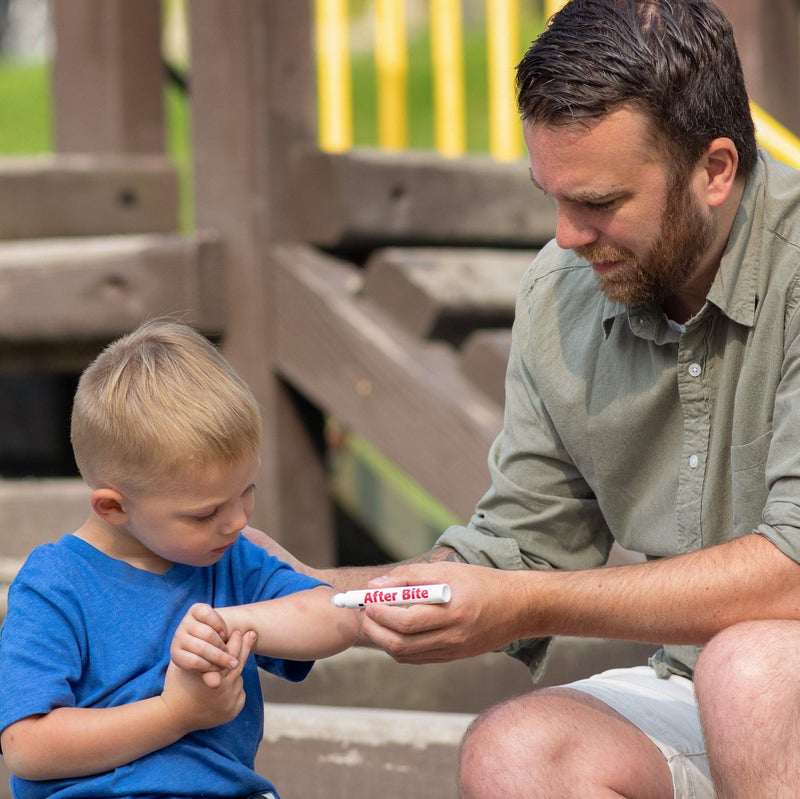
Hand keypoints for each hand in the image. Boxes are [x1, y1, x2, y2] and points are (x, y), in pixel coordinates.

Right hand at [162, 628, 256, 733]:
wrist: (173, 717)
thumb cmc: (177, 685)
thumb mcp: (184, 665)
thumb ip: (198, 650)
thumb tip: (212, 629)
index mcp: (212, 676)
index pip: (232, 654)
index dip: (236, 641)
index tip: (239, 630)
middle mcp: (223, 690)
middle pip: (239, 663)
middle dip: (244, 647)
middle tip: (250, 634)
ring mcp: (229, 702)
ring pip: (239, 678)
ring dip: (237, 668)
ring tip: (240, 653)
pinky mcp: (233, 711)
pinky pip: (239, 692)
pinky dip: (235, 685)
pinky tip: (231, 677)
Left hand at [171, 603, 239, 688]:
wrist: (207, 635)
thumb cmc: (207, 656)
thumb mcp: (208, 667)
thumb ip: (211, 675)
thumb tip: (216, 684)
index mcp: (177, 654)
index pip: (194, 662)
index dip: (212, 667)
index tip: (225, 670)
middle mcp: (177, 637)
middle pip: (202, 648)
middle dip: (221, 656)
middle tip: (233, 662)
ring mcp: (185, 622)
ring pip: (208, 634)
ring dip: (222, 643)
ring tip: (227, 648)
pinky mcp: (195, 609)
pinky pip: (210, 616)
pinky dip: (220, 625)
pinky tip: (223, 633)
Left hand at [360, 562, 526, 663]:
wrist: (518, 608)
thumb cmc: (481, 582)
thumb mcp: (448, 570)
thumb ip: (411, 577)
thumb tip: (376, 584)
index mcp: (452, 612)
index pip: (405, 621)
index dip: (380, 612)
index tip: (367, 599)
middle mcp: (452, 637)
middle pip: (401, 644)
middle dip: (375, 629)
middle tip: (365, 612)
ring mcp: (453, 651)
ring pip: (406, 654)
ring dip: (384, 640)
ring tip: (375, 620)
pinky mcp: (453, 657)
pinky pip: (418, 658)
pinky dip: (400, 647)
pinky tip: (394, 630)